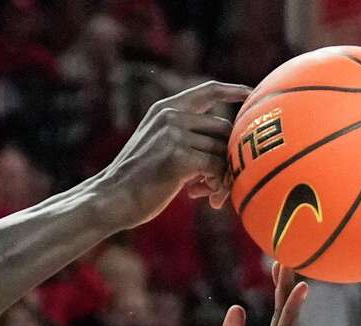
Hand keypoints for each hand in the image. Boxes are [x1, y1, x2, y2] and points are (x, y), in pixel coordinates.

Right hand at [95, 81, 250, 230]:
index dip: (232, 91)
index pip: (207, 91)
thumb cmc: (135, 183)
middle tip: (216, 185)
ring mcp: (174, 135)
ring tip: (207, 195)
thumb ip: (181, 138)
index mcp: (165, 109)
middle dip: (226, 158)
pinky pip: (216, 168)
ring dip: (220, 177)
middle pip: (223, 130)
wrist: (111, 199)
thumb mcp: (155, 148)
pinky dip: (216, 185)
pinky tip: (203, 197)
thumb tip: (221, 147)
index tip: (250, 92)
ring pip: (221, 152)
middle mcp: (171, 116)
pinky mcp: (178, 157)